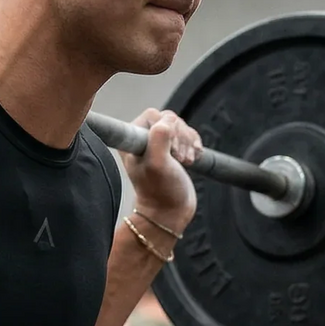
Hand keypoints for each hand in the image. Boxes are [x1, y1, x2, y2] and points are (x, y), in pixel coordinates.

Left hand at [121, 108, 201, 233]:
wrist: (170, 211)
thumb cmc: (161, 191)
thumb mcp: (158, 163)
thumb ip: (159, 137)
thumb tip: (167, 119)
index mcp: (131, 140)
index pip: (154, 115)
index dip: (167, 129)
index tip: (170, 152)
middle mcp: (141, 139)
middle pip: (169, 118)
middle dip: (180, 137)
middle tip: (179, 159)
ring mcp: (156, 143)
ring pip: (179, 125)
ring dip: (187, 142)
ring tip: (185, 162)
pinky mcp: (171, 148)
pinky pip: (187, 133)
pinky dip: (193, 143)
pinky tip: (193, 157)